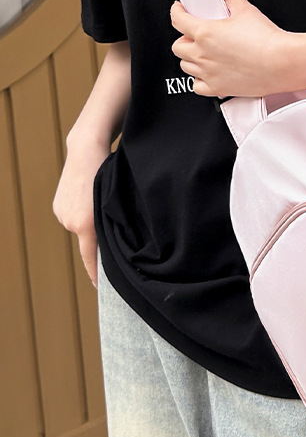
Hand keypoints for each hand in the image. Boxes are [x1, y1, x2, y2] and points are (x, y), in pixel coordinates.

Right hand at [53, 142, 108, 286]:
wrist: (87, 150)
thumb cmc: (108, 174)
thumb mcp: (114, 203)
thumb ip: (114, 225)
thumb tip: (116, 244)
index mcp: (86, 225)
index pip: (91, 257)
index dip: (96, 273)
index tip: (100, 287)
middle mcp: (70, 222)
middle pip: (89, 240)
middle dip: (99, 237)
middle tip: (112, 228)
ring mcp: (61, 213)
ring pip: (82, 227)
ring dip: (90, 222)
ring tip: (99, 204)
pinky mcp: (57, 205)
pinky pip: (74, 216)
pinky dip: (82, 212)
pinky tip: (89, 198)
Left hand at [170, 0, 293, 97]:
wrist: (283, 63)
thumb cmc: (267, 40)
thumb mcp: (245, 9)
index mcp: (205, 33)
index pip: (177, 20)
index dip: (177, 11)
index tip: (180, 10)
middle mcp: (202, 55)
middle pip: (178, 46)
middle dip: (184, 38)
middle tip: (195, 33)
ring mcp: (209, 73)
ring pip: (185, 66)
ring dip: (190, 58)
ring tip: (202, 51)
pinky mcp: (218, 88)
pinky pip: (197, 86)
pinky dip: (199, 79)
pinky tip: (209, 72)